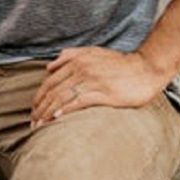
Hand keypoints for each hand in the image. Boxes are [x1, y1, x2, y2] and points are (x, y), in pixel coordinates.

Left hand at [30, 47, 166, 127]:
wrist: (147, 68)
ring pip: (62, 97)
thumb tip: (49, 66)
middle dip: (40, 109)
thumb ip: (70, 56)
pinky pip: (79, 101)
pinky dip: (65, 110)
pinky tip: (57, 118)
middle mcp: (81, 69)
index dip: (39, 98)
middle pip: (53, 91)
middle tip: (33, 124)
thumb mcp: (94, 52)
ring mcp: (92, 81)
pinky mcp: (104, 93)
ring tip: (40, 126)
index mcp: (77, 61)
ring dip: (48, 113)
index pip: (50, 82)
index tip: (34, 111)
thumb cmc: (120, 64)